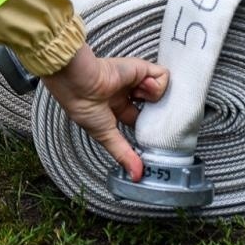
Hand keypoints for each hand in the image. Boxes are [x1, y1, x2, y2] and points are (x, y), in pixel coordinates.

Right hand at [40, 44, 168, 180]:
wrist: (82, 81)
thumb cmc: (83, 105)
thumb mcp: (106, 135)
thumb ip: (124, 154)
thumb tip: (136, 175)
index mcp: (115, 107)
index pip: (139, 119)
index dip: (148, 127)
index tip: (154, 138)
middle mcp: (125, 93)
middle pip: (153, 104)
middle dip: (158, 113)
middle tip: (159, 122)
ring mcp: (134, 80)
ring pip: (161, 90)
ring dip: (155, 98)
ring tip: (140, 100)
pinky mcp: (140, 69)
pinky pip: (162, 76)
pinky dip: (157, 85)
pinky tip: (141, 89)